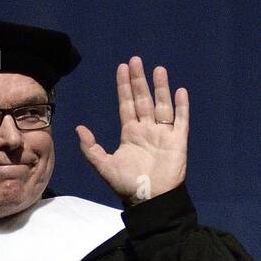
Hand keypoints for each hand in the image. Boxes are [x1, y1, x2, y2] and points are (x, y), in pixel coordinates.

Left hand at [76, 56, 188, 206]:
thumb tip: (79, 128)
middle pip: (143, 99)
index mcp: (130, 133)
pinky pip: (181, 120)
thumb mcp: (104, 166)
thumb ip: (91, 148)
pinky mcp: (178, 141)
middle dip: (139, 80)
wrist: (150, 200)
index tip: (122, 68)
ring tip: (158, 69)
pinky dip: (181, 107)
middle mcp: (147, 130)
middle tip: (136, 60)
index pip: (126, 104)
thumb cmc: (127, 185)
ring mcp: (163, 134)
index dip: (124, 86)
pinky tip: (180, 92)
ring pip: (162, 105)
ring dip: (160, 88)